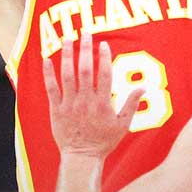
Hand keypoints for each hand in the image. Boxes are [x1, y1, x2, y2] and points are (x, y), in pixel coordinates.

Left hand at [42, 31, 142, 156]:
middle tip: (85, 33)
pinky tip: (47, 59)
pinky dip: (48, 74)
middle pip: (85, 70)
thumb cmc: (104, 141)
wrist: (82, 157)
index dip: (104, 57)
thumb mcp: (123, 125)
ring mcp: (70, 105)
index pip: (104, 75)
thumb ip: (132, 104)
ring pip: (68, 75)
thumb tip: (144, 87)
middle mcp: (86, 101)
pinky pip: (51, 89)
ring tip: (67, 40)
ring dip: (67, 56)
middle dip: (85, 50)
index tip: (103, 44)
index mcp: (102, 103)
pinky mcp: (57, 110)